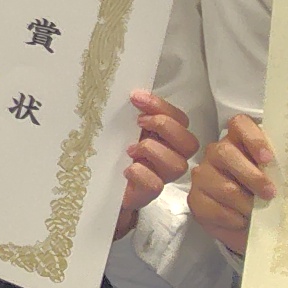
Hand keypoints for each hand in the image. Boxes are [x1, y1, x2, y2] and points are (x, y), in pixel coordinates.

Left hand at [117, 91, 197, 237]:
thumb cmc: (114, 153)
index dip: (162, 106)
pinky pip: (155, 184)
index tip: (136, 97)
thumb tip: (130, 94)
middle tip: (139, 122)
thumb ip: (132, 114)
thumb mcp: (123, 128)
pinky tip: (127, 168)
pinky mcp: (146, 193)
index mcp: (166, 138)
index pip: (180, 119)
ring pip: (178, 165)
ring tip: (130, 149)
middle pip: (189, 142)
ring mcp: (161, 176)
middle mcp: (170, 157)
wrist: (99, 185)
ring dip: (152, 150)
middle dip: (164, 126)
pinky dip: (141, 173)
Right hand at [188, 113, 277, 252]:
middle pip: (226, 153)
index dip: (254, 139)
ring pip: (223, 186)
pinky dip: (233, 219)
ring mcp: (203, 175)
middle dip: (252, 176)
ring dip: (246, 204)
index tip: (268, 159)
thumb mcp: (276, 178)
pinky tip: (242, 221)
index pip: (240, 125)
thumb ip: (279, 169)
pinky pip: (214, 208)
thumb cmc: (266, 195)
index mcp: (239, 140)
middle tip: (270, 193)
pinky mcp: (196, 199)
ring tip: (258, 213)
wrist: (250, 224)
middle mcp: (217, 153)